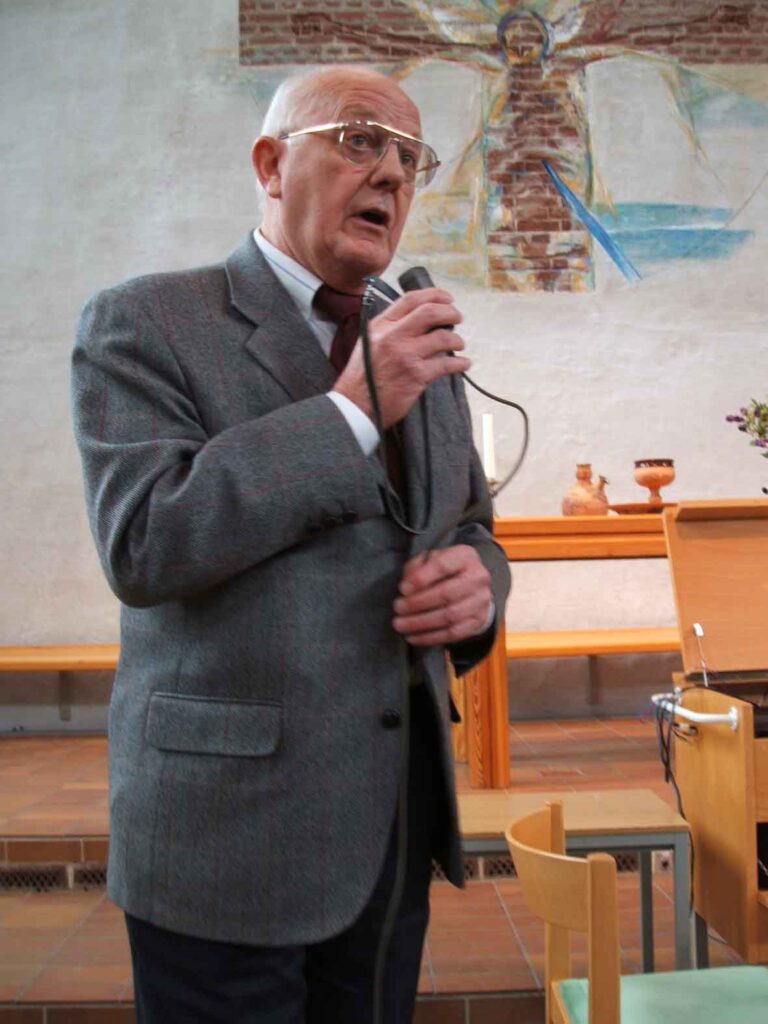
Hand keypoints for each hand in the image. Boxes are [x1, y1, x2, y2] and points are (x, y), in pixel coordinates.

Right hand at [332, 288, 470, 428]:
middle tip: (458, 318)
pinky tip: (463, 364)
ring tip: (459, 344)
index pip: (411, 299)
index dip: (434, 295)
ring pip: (443, 337)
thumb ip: (390, 328)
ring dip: (457, 340)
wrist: (355, 405)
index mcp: (381, 326)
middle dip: (450, 312)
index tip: (447, 299)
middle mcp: (393, 336)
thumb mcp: (369, 342)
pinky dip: (460, 363)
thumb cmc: (363, 377)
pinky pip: (447, 364)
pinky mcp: (416, 375)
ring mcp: (405, 355)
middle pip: (430, 312)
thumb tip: (421, 320)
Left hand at [392, 545, 492, 645]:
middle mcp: (478, 577)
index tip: (402, 589)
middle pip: (446, 593)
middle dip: (418, 603)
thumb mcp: (430, 560)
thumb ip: (417, 567)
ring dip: (421, 622)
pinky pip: (453, 633)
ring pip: (449, 616)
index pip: (443, 566)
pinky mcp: (479, 621)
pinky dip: (430, 637)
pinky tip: (413, 637)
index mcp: (465, 556)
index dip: (421, 578)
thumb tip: (407, 587)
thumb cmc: (444, 571)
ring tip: (400, 624)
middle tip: (398, 607)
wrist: (472, 588)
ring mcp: (481, 601)